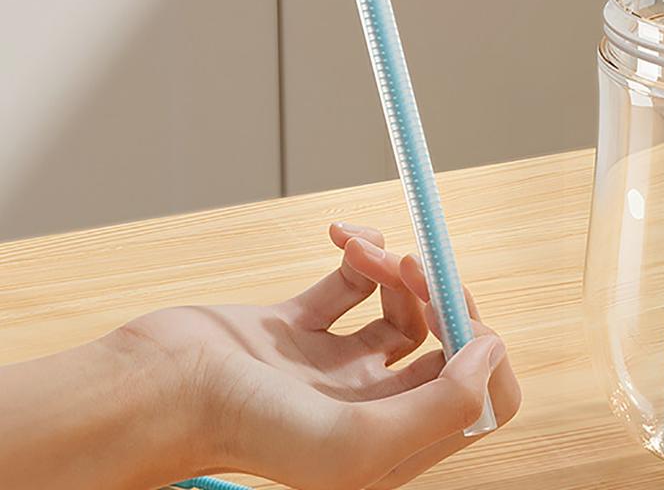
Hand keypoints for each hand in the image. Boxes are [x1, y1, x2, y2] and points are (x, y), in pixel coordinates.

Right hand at [117, 222, 519, 488]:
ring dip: (394, 265)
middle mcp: (369, 410)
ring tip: (364, 248)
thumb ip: (440, 406)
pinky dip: (358, 252)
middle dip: (435, 293)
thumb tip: (492, 352)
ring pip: (400, 307)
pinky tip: (342, 235)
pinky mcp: (298, 329)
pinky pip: (350, 283)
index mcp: (390, 447)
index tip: (450, 316)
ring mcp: (333, 368)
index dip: (479, 350)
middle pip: (442, 343)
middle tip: (411, 265)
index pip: (476, 400)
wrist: (151, 390)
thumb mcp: (353, 443)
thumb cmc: (240, 427)